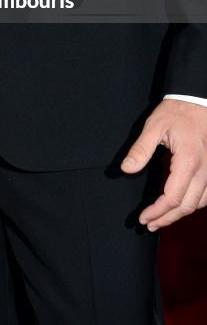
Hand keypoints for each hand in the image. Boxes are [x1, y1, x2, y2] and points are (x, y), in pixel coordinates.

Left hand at [121, 98, 206, 229]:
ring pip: (199, 203)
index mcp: (188, 161)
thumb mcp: (154, 126)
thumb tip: (126, 169)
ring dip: (180, 214)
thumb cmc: (176, 113)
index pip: (173, 197)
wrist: (198, 101)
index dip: (158, 211)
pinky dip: (193, 204)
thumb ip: (140, 149)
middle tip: (149, 224)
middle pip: (187, 206)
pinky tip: (180, 205)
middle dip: (167, 218)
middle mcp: (204, 170)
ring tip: (162, 218)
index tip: (143, 218)